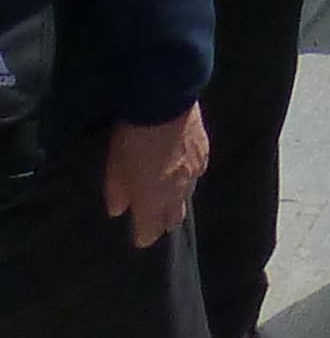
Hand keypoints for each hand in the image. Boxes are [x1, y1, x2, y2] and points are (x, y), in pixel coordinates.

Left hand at [104, 110, 207, 250]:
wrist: (165, 101)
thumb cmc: (133, 137)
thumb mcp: (115, 166)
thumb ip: (117, 192)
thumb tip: (118, 210)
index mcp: (152, 201)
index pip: (150, 233)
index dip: (143, 236)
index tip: (137, 234)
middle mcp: (177, 192)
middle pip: (173, 220)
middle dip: (163, 220)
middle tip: (152, 212)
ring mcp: (195, 171)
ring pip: (188, 196)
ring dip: (176, 197)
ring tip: (166, 187)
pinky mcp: (205, 151)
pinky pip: (198, 172)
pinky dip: (189, 175)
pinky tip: (181, 165)